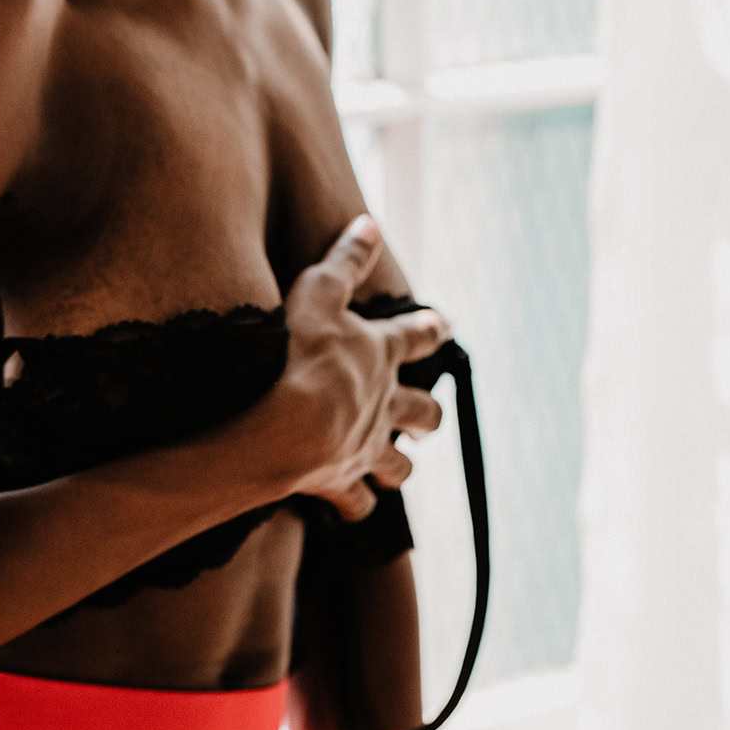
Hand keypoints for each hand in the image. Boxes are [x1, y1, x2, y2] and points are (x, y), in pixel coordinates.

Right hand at [278, 214, 450, 518]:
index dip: (430, 329)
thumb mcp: (319, 290)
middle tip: (425, 418)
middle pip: (422, 412)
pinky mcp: (340, 482)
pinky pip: (356, 504)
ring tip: (396, 467)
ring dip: (398, 464)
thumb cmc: (299, 353)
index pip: (415, 336)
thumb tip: (369, 222)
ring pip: (398, 464)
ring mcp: (365, 448)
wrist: (284, 424)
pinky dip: (355, 505)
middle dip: (426, 414)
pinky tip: (349, 507)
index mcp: (378, 356)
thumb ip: (345, 258)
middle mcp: (382, 405)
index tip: (445, 326)